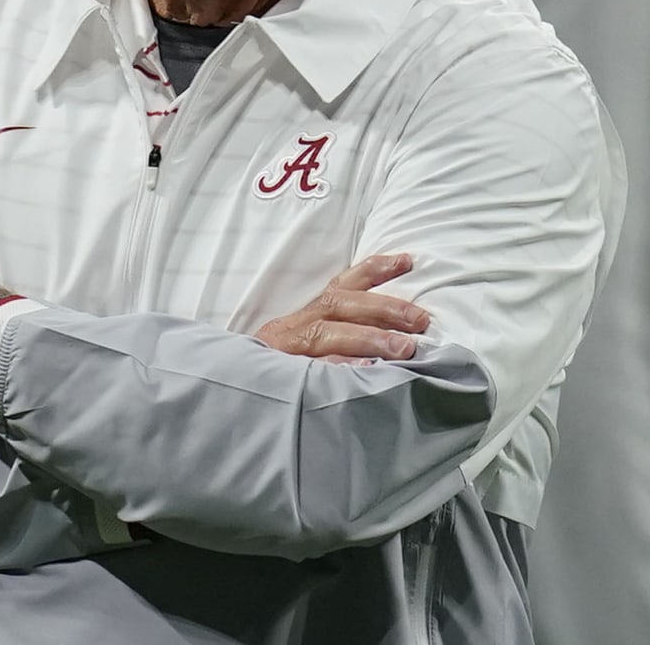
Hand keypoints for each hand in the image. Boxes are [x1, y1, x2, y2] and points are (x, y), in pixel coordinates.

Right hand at [256, 253, 429, 363]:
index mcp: (306, 314)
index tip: (407, 261)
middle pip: (340, 305)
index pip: (342, 285)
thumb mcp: (308, 344)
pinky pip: (310, 372)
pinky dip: (337, 369)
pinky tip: (365, 373)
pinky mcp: (278, 375)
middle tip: (421, 319)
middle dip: (383, 309)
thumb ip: (342, 334)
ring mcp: (284, 350)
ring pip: (327, 334)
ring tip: (404, 348)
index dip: (374, 270)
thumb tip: (395, 333)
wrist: (228, 389)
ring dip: (368, 339)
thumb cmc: (280, 367)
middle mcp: (295, 325)